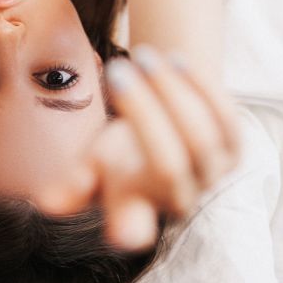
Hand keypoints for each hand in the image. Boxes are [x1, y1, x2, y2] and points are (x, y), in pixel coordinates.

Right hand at [37, 47, 241, 250]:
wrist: (164, 131)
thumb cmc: (122, 154)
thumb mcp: (96, 165)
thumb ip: (76, 183)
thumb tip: (47, 202)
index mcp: (136, 210)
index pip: (135, 225)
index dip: (129, 227)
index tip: (119, 229)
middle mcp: (179, 199)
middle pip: (169, 165)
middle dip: (142, 114)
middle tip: (116, 70)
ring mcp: (212, 174)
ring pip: (200, 136)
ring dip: (169, 91)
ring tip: (141, 54)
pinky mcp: (236, 147)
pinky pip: (225, 115)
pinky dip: (200, 85)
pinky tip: (175, 59)